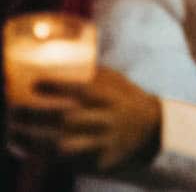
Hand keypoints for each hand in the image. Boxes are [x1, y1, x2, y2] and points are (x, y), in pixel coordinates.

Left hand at [7, 66, 161, 172]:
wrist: (155, 129)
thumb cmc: (127, 99)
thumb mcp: (118, 82)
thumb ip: (94, 73)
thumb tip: (59, 58)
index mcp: (113, 97)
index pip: (84, 90)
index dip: (58, 87)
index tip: (35, 84)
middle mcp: (110, 120)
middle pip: (68, 119)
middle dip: (37, 115)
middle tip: (14, 110)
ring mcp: (106, 143)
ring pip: (66, 146)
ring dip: (36, 141)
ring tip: (14, 133)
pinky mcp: (103, 163)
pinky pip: (70, 164)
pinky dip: (46, 158)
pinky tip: (28, 150)